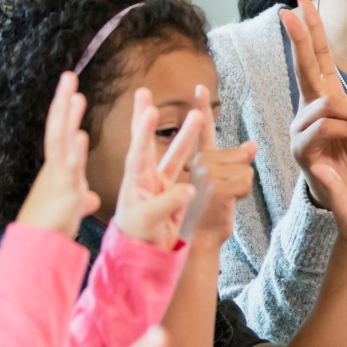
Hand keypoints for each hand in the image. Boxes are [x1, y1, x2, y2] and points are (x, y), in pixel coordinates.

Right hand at [16, 72, 101, 236]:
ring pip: (61, 142)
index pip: (61, 133)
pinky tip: (81, 136)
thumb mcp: (72, 208)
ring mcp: (59, 178)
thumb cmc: (52, 229)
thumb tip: (91, 197)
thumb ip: (82, 197)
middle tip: (69, 76)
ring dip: (68, 118)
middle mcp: (55, 169)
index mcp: (58, 169)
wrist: (38, 249)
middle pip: (58, 128)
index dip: (66, 112)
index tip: (72, 92)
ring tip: (75, 95)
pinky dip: (75, 152)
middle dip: (63, 102)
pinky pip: (70, 169)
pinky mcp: (66, 193)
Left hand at [111, 88, 201, 248]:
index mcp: (135, 180)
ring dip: (186, 134)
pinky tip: (212, 150)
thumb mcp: (148, 220)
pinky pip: (188, 171)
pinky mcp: (173, 193)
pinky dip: (199, 159)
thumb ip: (168, 203)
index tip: (148, 109)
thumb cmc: (138, 237)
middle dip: (147, 117)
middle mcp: (146, 177)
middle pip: (148, 141)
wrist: (143, 255)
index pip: (139, 149)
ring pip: (176, 153)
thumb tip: (190, 189)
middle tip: (145, 92)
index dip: (143, 130)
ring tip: (199, 115)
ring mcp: (160, 184)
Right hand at [185, 84, 257, 246]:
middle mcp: (199, 162)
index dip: (202, 107)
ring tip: (223, 201)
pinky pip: (247, 181)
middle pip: (241, 156)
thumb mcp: (223, 184)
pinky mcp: (217, 186)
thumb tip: (252, 144)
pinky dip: (243, 196)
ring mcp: (207, 173)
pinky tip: (227, 205)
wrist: (199, 239)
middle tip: (222, 195)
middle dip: (240, 177)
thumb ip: (234, 161)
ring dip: (242, 188)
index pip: (203, 130)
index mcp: (199, 159)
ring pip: (246, 169)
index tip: (200, 86)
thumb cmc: (210, 213)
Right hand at [282, 0, 346, 209]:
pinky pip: (326, 127)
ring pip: (328, 104)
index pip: (318, 57)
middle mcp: (309, 108)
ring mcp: (302, 127)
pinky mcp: (301, 148)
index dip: (311, 31)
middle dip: (299, 37)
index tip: (299, 2)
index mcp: (326, 98)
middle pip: (304, 66)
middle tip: (288, 10)